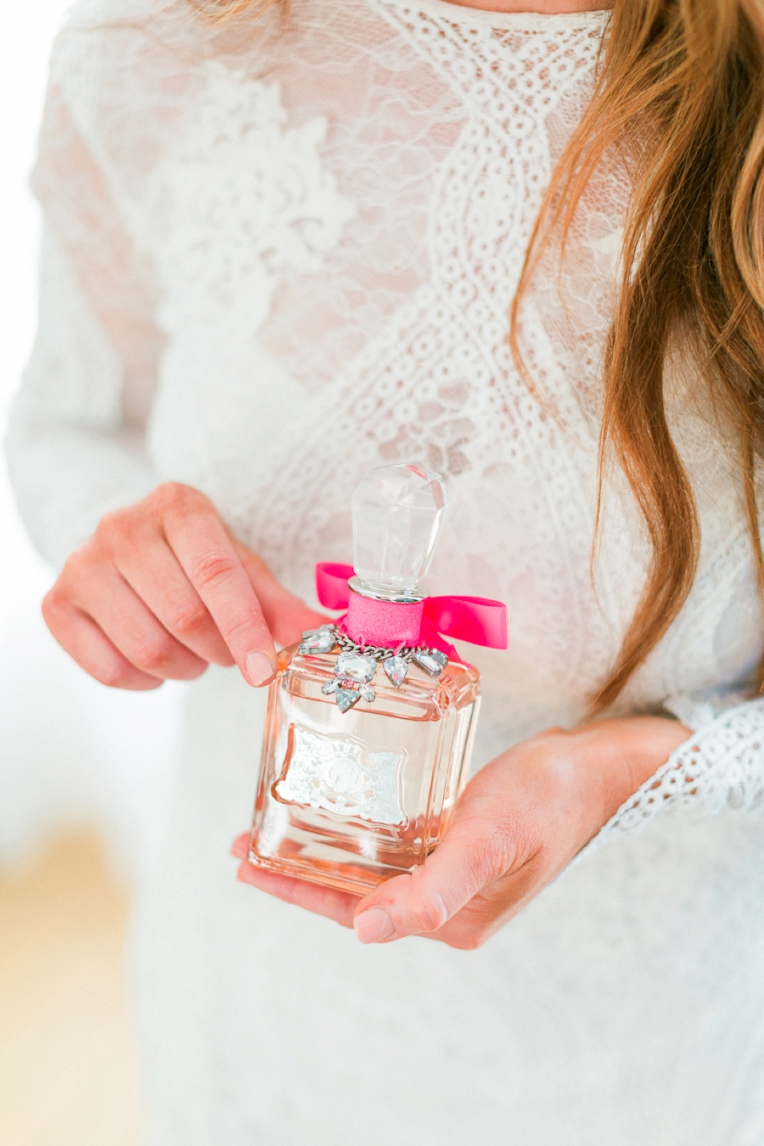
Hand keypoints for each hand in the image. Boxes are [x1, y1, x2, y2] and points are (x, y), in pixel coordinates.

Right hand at [43, 482, 324, 689]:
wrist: (126, 542)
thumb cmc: (193, 556)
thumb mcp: (240, 565)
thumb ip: (278, 604)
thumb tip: (320, 638)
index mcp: (178, 507)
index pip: (216, 575)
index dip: (244, 629)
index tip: (264, 671)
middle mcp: (122, 528)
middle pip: (184, 619)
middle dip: (218, 652)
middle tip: (227, 651)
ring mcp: (82, 564)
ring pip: (147, 650)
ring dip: (184, 669)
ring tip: (192, 652)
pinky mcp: (56, 603)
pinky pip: (109, 671)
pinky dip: (143, 680)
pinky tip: (153, 658)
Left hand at [233, 715, 689, 947]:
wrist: (598, 766)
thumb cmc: (547, 799)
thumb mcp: (485, 841)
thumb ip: (431, 891)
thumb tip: (364, 932)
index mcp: (450, 917)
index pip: (354, 908)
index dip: (296, 889)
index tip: (245, 863)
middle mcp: (447, 902)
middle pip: (354, 889)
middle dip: (298, 868)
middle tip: (247, 841)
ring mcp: (454, 871)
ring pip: (370, 864)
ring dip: (324, 846)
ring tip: (278, 824)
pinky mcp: (459, 839)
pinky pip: (395, 841)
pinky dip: (359, 828)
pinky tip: (340, 807)